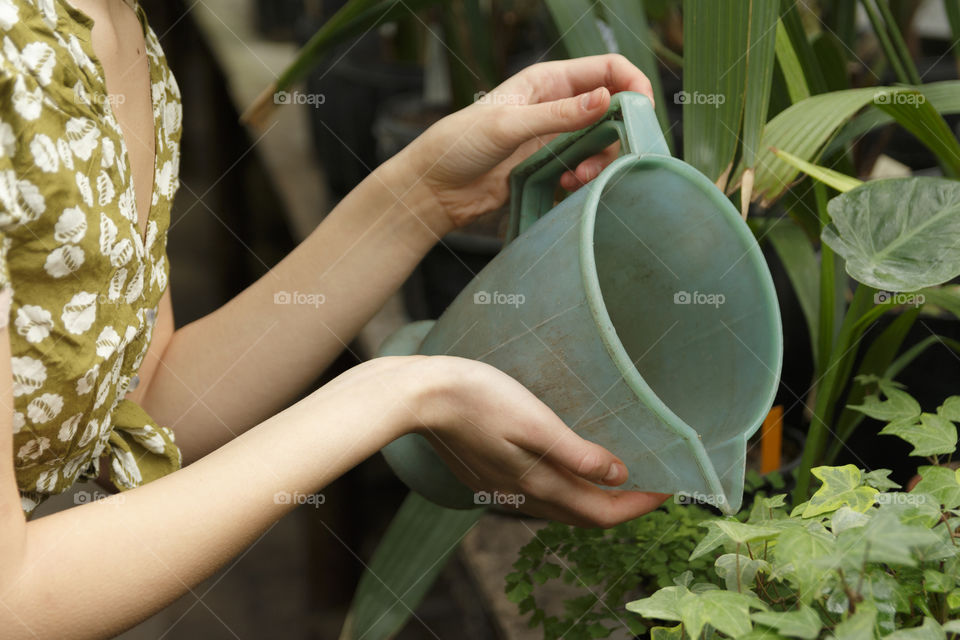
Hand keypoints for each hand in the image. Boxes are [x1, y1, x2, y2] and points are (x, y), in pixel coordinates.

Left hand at [392, 54, 653, 230]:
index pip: (608, 69)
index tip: (642, 113)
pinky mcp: (550, 166)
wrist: (434, 189)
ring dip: (600, 161)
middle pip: (613, 109)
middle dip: (617, 134)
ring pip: (602, 142)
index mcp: (548, 80)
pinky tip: (565, 187)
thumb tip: (605, 99)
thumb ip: (558, 115)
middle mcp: (557, 105)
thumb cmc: (458, 145)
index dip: (632, 85)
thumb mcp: (508, 125)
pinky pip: (585, 168)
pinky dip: (584, 178)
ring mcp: (555, 137)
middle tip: (605, 159)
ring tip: (577, 179)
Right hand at [404, 355, 668, 527]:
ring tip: (618, 474)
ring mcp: (503, 488)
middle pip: (584, 516)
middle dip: (622, 506)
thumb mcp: (536, 422)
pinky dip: (566, 488)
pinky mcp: (489, 474)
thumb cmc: (480, 399)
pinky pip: (539, 493)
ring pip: (561, 506)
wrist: (423, 396)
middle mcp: (523, 495)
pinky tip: (568, 465)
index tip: (670, 488)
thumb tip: (620, 477)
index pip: (602, 514)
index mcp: (540, 485)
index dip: (640, 506)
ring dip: (594, 498)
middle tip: (652, 483)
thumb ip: (579, 456)